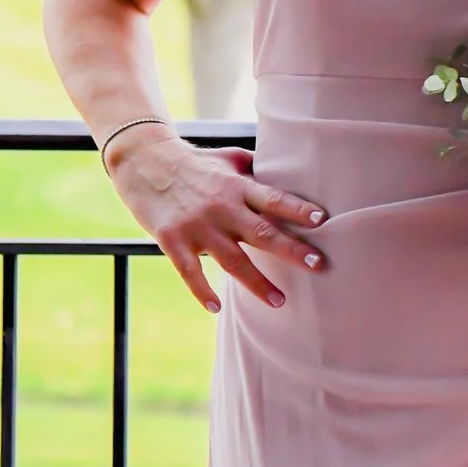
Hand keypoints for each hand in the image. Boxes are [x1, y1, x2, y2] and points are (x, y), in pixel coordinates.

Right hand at [106, 130, 328, 314]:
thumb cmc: (193, 162)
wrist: (145, 161)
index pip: (273, 198)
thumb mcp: (226, 158)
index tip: (322, 219)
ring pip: (232, 260)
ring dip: (257, 283)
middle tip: (318, 265)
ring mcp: (197, 225)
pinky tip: (216, 308)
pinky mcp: (172, 240)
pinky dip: (202, 291)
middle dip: (291, 249)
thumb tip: (285, 173)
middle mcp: (222, 206)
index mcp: (237, 186)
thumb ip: (254, 169)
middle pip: (262, 231)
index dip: (298, 208)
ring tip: (280, 302)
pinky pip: (190, 271)